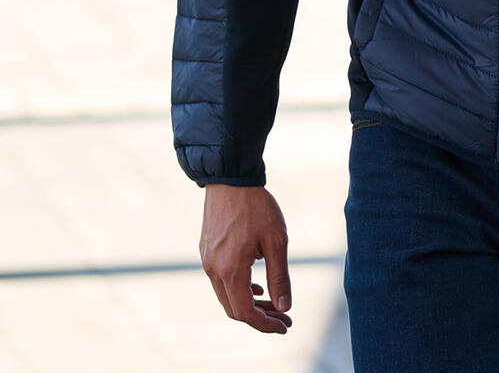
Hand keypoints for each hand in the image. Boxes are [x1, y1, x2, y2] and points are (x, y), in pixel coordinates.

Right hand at [200, 185, 292, 333]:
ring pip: (226, 295)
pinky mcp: (207, 251)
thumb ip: (279, 276)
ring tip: (274, 303)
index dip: (265, 324)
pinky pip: (220, 280)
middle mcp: (214, 269)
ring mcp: (207, 260)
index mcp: (230, 270)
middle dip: (260, 317)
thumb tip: (285, 306)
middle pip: (234, 308)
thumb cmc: (256, 206)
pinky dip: (238, 289)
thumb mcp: (276, 240)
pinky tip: (255, 284)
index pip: (245, 312)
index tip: (285, 325)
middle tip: (283, 317)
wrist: (230, 178)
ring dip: (249, 303)